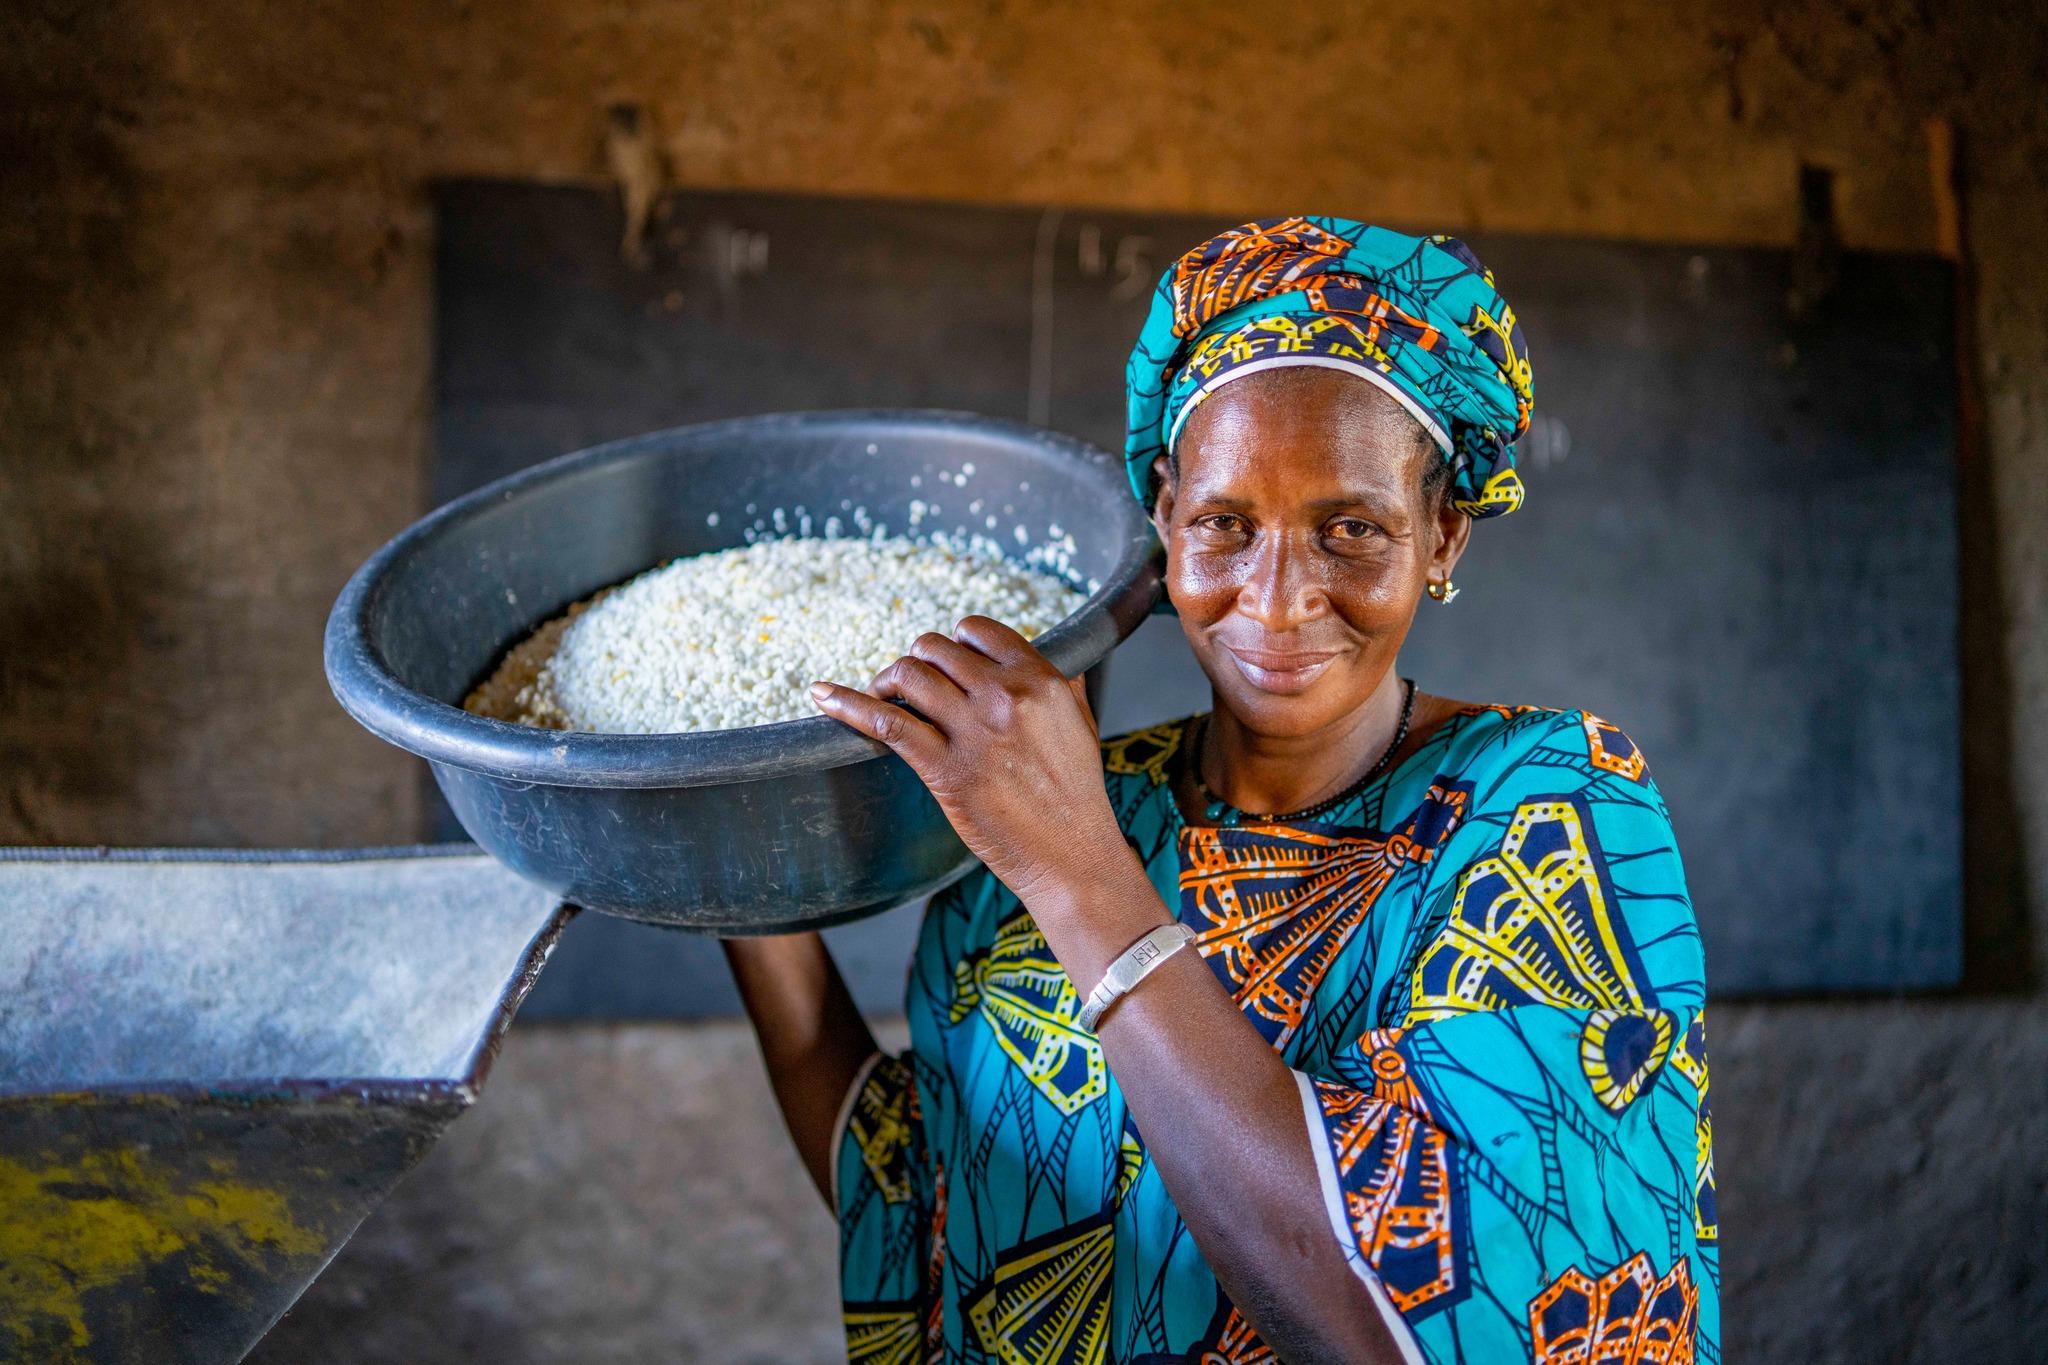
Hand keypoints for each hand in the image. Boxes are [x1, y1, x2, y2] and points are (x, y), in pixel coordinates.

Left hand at [809, 616, 1124, 905]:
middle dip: (914, 663)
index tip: (943, 665)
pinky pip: (886, 723)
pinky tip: (823, 696)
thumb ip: (1063, 683)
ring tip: (880, 696)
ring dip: (885, 681)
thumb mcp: (1081, 723)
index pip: (976, 630)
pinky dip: (848, 705)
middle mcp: (1007, 697)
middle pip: (934, 649)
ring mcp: (974, 733)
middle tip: (907, 687)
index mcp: (1041, 680)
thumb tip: (1043, 657)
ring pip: (909, 676)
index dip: (952, 644)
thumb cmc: (1076, 796)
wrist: (1071, 856)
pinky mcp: (946, 771)